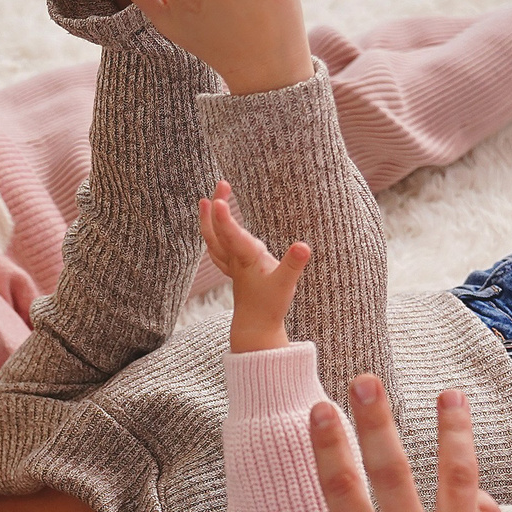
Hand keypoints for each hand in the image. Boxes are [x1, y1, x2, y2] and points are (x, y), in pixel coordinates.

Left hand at [201, 182, 308, 351]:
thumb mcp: (286, 284)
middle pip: (219, 231)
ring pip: (214, 240)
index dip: (225, 218)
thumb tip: (304, 245)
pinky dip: (214, 236)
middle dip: (217, 207)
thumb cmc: (270, 306)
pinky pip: (217, 249)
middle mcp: (236, 260)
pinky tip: (214, 230)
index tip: (218, 199)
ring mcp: (233, 266)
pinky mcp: (234, 271)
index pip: (233, 235)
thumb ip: (294, 264)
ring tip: (207, 201)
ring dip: (209, 220)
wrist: (256, 328)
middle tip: (222, 183)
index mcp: (247, 260)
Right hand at [309, 375, 511, 511]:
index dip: (328, 448)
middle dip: (375, 420)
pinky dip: (475, 503)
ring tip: (449, 395)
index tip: (320, 410)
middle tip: (364, 381)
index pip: (341, 492)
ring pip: (454, 475)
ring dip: (451, 430)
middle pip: (390, 470)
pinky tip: (471, 496)